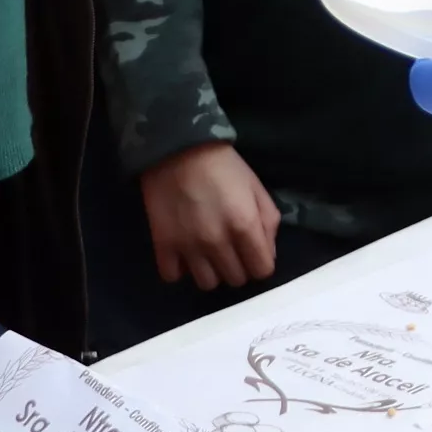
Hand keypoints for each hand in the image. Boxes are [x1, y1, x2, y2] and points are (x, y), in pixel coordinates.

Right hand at [140, 141, 281, 290]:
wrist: (177, 147)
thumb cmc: (222, 165)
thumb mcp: (255, 187)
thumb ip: (269, 221)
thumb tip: (268, 254)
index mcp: (245, 226)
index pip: (262, 270)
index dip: (260, 262)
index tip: (253, 251)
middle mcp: (218, 242)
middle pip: (236, 279)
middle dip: (238, 265)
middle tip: (231, 247)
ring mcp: (188, 247)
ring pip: (207, 284)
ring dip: (212, 271)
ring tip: (208, 252)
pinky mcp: (163, 245)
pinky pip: (173, 276)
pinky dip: (180, 269)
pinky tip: (184, 254)